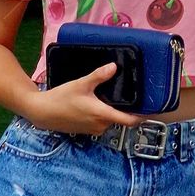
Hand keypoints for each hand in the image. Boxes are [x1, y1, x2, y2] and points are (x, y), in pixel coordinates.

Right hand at [29, 63, 147, 134]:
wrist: (43, 112)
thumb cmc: (61, 98)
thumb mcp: (81, 84)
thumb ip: (98, 76)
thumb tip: (114, 67)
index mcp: (102, 115)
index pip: (128, 121)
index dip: (141, 116)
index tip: (151, 108)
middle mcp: (100, 125)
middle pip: (120, 117)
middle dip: (124, 107)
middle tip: (129, 92)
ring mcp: (93, 129)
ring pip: (110, 118)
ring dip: (112, 109)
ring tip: (111, 94)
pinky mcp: (87, 129)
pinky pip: (101, 121)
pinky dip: (102, 112)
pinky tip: (96, 101)